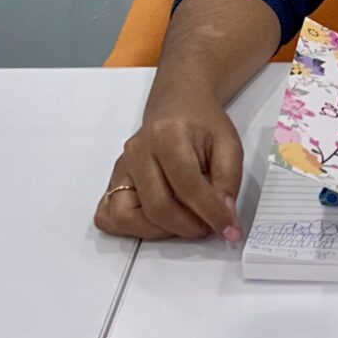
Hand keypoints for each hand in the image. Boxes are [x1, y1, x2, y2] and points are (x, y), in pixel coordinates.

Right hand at [95, 93, 244, 243]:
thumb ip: (229, 181)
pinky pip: (108, 215)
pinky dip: (131, 228)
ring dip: (158, 231)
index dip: (211, 213)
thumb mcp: (228, 145)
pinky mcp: (113, 181)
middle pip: (157, 207)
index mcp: (167, 136)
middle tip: (208, 226)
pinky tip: (156, 221)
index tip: (229, 230)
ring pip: (126, 217)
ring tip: (183, 222)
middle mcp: (137, 151)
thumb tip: (224, 218)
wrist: (177, 106)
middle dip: (187, 227)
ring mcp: (121, 167)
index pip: (187, 186)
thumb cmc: (201, 125)